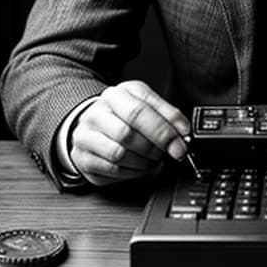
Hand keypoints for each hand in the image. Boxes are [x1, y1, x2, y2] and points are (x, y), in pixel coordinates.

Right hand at [69, 80, 189, 185]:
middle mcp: (99, 111)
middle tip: (167, 153)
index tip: (181, 144)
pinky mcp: (82, 157)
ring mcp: (86, 134)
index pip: (140, 111)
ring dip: (143, 162)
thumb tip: (184, 133)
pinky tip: (138, 167)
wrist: (95, 124)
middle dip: (154, 148)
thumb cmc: (126, 115)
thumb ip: (167, 116)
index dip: (164, 130)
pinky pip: (111, 169)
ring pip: (118, 153)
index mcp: (119, 94)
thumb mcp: (148, 105)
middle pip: (127, 133)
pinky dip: (132, 172)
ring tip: (152, 159)